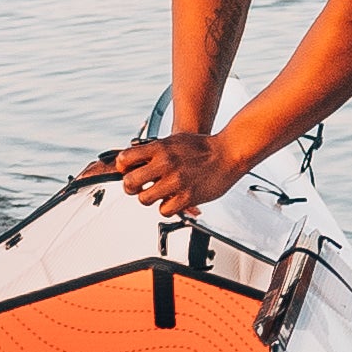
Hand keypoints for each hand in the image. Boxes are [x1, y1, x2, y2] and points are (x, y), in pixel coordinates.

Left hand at [106, 129, 233, 213]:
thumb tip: (133, 161)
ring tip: (158, 193)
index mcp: (160, 148)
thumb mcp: (173, 141)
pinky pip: (164, 210)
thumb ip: (153, 150)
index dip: (123, 169)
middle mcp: (165, 163)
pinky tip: (173, 199)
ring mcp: (175, 181)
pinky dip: (167, 207)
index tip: (128, 172)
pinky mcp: (186, 196)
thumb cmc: (202, 147)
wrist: (228, 152)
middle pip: (130, 183)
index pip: (124, 159)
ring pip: (144, 199)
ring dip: (149, 198)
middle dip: (131, 188)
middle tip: (138, 188)